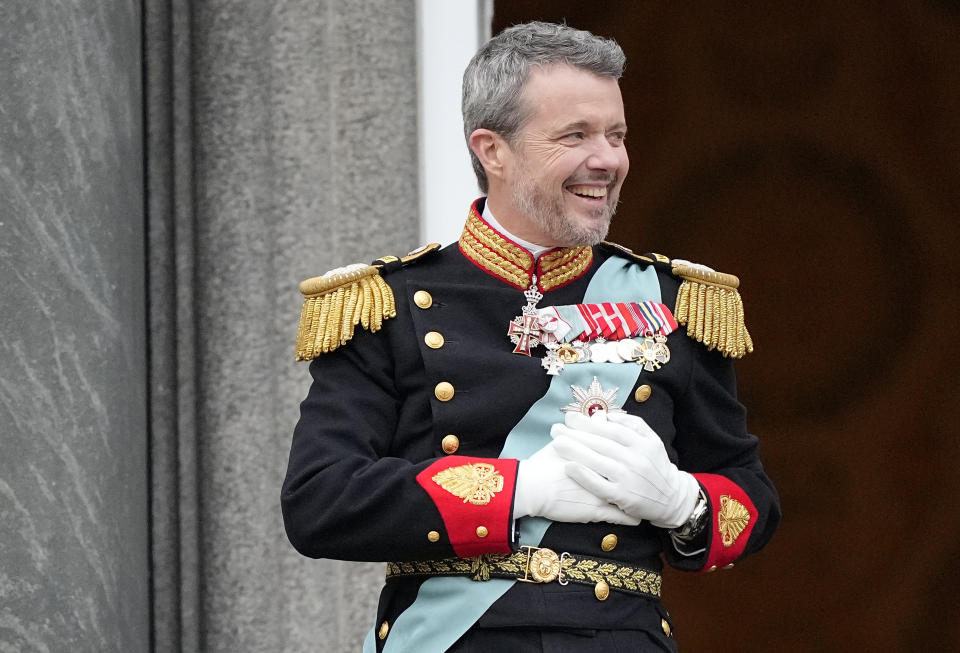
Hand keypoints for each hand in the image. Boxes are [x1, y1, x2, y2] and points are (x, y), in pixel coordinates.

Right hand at [514, 440, 639, 525]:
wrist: (532, 488)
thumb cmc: (544, 464)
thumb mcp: (564, 442)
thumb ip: (587, 430)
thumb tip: (600, 417)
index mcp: (600, 456)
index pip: (624, 455)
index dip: (635, 458)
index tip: (642, 460)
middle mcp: (606, 473)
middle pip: (630, 475)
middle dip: (642, 479)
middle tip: (650, 481)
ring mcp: (603, 493)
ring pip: (630, 498)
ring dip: (639, 500)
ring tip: (648, 502)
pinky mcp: (597, 511)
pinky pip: (620, 517)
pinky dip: (629, 517)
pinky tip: (637, 519)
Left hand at [550, 411, 699, 528]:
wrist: (672, 498)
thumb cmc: (656, 466)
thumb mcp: (652, 440)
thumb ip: (632, 424)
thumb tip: (607, 414)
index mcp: (642, 443)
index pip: (611, 429)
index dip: (589, 422)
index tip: (570, 417)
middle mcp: (636, 459)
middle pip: (601, 443)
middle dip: (576, 434)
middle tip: (555, 428)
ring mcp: (629, 478)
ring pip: (598, 461)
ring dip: (575, 451)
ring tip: (556, 443)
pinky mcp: (623, 497)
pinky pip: (599, 485)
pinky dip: (583, 476)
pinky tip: (568, 467)